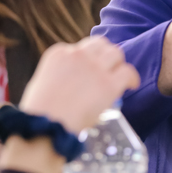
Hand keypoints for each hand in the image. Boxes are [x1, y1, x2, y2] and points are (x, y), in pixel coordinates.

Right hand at [18, 36, 139, 134]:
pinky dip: (132, 78)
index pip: (81, 48)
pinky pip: (127, 72)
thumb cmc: (39, 113)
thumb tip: (70, 81)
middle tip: (110, 68)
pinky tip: (131, 85)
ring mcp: (95, 68)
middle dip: (106, 55)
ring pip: (115, 54)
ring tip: (120, 76)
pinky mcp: (109, 84)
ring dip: (118, 64)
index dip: (89, 57)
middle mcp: (78, 55)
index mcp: (59, 53)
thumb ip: (57, 74)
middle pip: (101, 45)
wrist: (46, 127)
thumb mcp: (41, 83)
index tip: (92, 67)